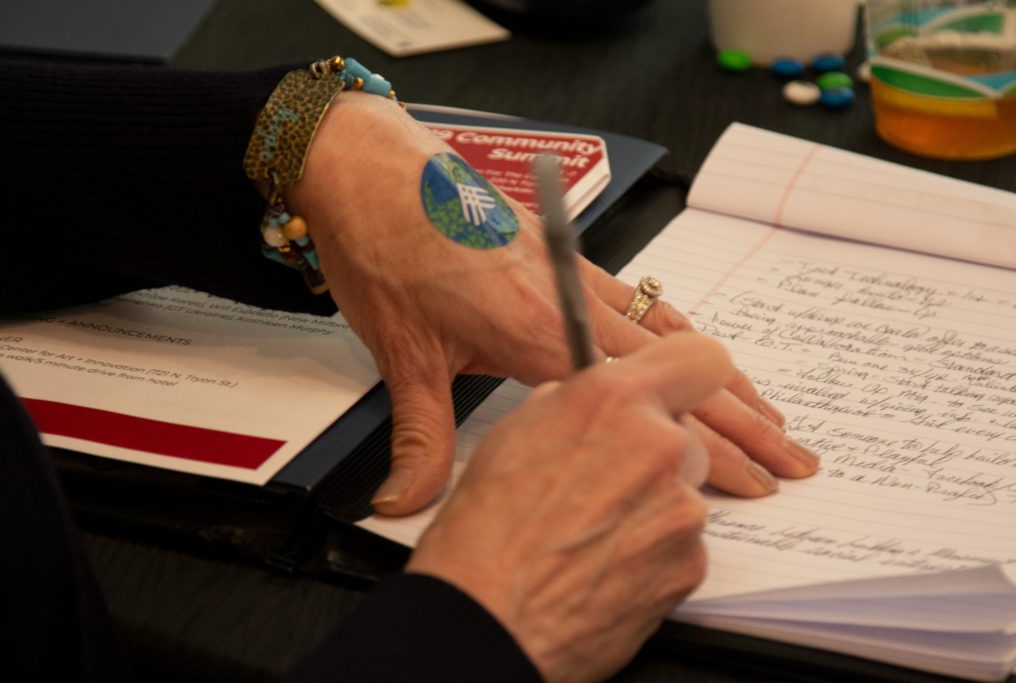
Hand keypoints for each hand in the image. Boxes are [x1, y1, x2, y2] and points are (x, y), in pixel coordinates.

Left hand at [292, 93, 817, 514]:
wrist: (373, 169)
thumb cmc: (388, 247)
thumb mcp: (401, 354)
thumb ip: (417, 436)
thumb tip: (406, 498)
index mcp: (540, 331)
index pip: (650, 406)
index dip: (708, 448)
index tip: (752, 481)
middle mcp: (572, 301)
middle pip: (683, 372)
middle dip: (745, 420)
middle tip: (793, 457)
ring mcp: (575, 275)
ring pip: (673, 335)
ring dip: (725, 377)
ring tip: (769, 412)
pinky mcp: (566, 260)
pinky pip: (644, 302)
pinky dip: (683, 332)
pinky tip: (699, 345)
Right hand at [407, 333, 729, 681]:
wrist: (487, 616)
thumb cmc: (485, 529)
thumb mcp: (514, 433)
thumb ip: (573, 403)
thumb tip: (591, 401)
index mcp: (612, 400)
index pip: (698, 357)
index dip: (687, 373)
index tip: (678, 387)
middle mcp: (658, 446)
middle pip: (685, 434)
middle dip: (653, 451)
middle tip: (606, 477)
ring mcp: (680, 509)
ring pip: (680, 491)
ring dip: (648, 504)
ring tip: (590, 530)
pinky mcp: (688, 565)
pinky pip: (680, 544)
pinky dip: (650, 552)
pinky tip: (601, 562)